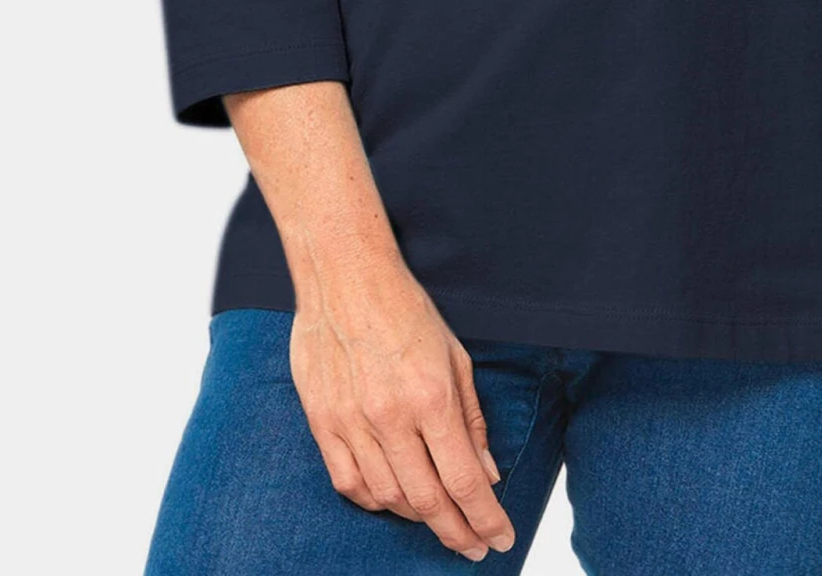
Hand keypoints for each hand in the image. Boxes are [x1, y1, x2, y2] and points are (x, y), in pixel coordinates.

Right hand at [289, 259, 516, 560]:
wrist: (344, 275)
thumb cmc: (405, 308)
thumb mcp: (454, 356)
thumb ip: (471, 419)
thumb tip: (487, 473)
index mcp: (431, 396)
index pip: (464, 480)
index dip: (485, 519)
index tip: (500, 539)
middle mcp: (391, 416)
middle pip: (427, 500)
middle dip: (457, 532)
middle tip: (474, 546)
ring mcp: (352, 421)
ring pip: (389, 498)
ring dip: (419, 519)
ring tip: (440, 520)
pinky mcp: (322, 421)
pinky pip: (349, 483)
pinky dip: (375, 501)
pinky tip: (393, 500)